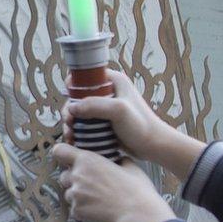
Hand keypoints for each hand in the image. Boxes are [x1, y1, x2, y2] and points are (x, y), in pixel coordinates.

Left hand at [50, 143, 176, 221]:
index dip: (63, 154)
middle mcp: (77, 176)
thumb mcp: (130, 165)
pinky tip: (98, 209)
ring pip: (69, 193)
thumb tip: (118, 159)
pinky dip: (83, 210)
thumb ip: (117, 159)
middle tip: (91, 184)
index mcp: (87, 160)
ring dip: (78, 196)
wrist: (137, 215)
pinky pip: (74, 209)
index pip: (59, 151)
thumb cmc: (136, 190)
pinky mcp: (77, 211)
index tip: (68, 159)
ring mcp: (75, 195)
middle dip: (74, 180)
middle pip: (64, 175)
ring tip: (97, 199)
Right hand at [63, 70, 206, 179]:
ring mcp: (106, 108)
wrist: (153, 146)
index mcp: (113, 80)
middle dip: (70, 110)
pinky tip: (75, 140)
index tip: (69, 102)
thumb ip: (95, 105)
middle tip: (69, 123)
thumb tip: (72, 108)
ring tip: (70, 136)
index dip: (73, 87)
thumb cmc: (141, 126)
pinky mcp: (104, 122)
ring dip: (71, 123)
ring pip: (80, 111)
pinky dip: (78, 131)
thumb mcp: (118, 110)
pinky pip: (86, 123)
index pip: (85, 76)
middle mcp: (108, 91)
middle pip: (79, 96)